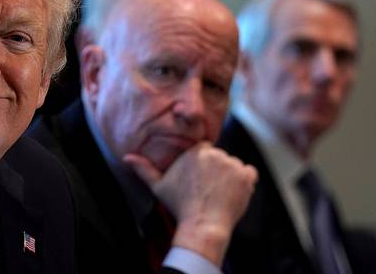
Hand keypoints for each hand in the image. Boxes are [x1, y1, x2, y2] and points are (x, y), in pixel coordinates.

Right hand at [123, 142, 256, 265]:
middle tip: (207, 190)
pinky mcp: (246, 175)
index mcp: (196, 150)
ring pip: (233, 165)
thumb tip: (127, 157)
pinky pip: (249, 172)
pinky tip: (232, 192)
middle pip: (219, 157)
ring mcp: (232, 164)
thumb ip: (144, 169)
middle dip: (215, 170)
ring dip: (229, 176)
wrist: (203, 226)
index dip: (201, 165)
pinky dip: (244, 181)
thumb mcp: (159, 186)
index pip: (204, 150)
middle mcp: (215, 153)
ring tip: (218, 194)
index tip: (198, 179)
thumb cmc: (180, 206)